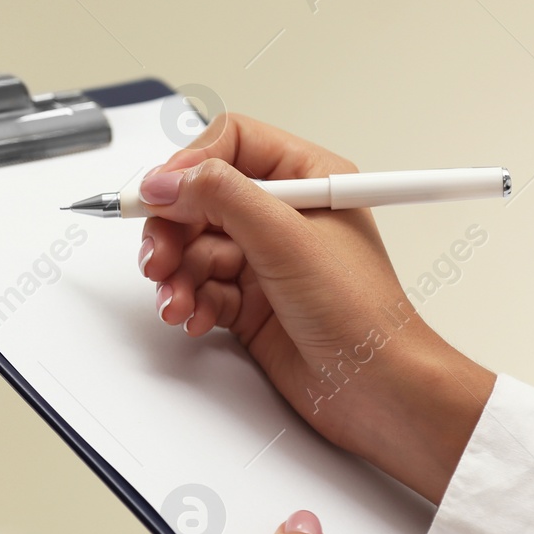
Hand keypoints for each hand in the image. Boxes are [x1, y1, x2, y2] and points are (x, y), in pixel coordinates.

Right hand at [137, 114, 494, 503]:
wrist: (376, 388)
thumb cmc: (362, 314)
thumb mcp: (288, 239)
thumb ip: (222, 198)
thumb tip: (168, 180)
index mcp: (306, 180)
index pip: (230, 146)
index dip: (188, 167)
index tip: (158, 196)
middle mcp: (282, 215)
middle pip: (200, 199)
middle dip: (171, 230)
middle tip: (159, 259)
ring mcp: (264, 259)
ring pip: (193, 248)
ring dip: (176, 275)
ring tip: (177, 301)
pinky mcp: (249, 301)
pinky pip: (200, 287)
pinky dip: (188, 302)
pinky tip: (194, 317)